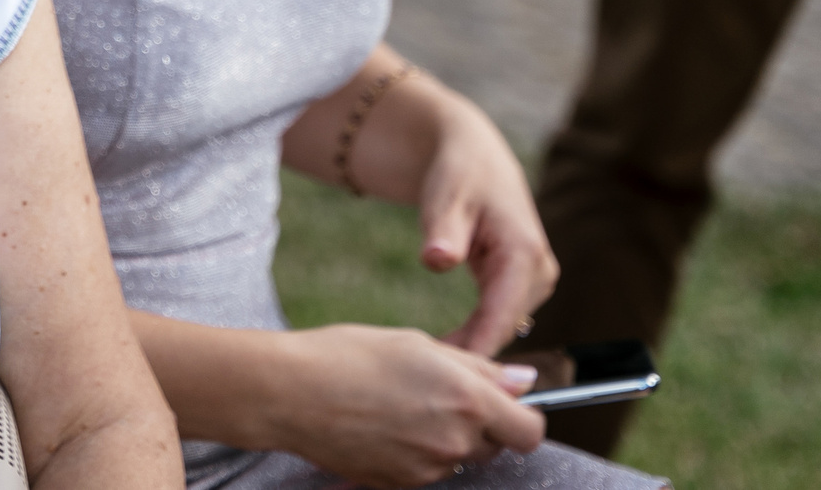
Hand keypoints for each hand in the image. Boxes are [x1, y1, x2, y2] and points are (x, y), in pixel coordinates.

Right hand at [269, 324, 544, 489]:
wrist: (290, 393)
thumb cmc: (348, 356)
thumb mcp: (417, 344)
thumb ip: (478, 367)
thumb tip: (522, 382)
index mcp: (467, 400)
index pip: (529, 430)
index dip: (522, 417)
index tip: (504, 404)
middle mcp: (455, 441)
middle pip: (494, 446)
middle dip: (478, 424)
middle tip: (436, 394)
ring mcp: (428, 469)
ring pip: (457, 458)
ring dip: (443, 437)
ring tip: (399, 406)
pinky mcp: (400, 486)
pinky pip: (425, 471)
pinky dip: (413, 452)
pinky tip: (382, 426)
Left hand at [415, 101, 557, 355]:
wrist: (471, 154)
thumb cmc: (457, 172)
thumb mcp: (445, 196)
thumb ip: (442, 230)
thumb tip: (437, 260)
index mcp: (525, 254)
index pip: (501, 319)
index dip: (474, 352)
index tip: (442, 377)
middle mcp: (538, 273)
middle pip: (503, 331)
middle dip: (468, 356)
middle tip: (423, 377)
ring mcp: (533, 281)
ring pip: (501, 330)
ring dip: (470, 348)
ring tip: (427, 367)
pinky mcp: (520, 285)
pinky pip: (497, 321)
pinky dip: (473, 335)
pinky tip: (442, 350)